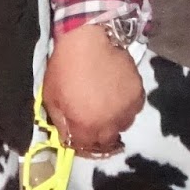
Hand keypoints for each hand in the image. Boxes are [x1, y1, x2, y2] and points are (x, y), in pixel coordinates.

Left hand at [41, 21, 143, 157]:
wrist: (89, 40)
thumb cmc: (65, 67)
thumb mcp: (51, 96)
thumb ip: (60, 121)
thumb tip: (67, 137)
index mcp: (85, 126)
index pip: (85, 148)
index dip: (80, 143)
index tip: (78, 135)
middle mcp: (109, 124)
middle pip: (106, 141)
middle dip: (97, 135)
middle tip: (92, 120)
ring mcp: (127, 111)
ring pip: (121, 126)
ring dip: (113, 120)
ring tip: (105, 104)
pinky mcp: (139, 96)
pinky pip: (132, 109)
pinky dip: (125, 106)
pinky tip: (116, 93)